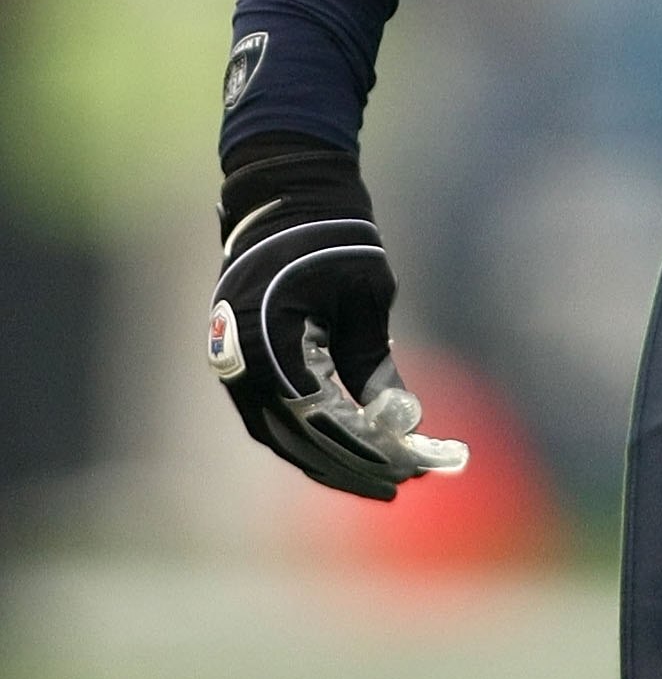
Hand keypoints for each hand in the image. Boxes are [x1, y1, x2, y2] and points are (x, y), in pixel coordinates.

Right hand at [210, 141, 468, 499]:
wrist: (288, 192)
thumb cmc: (335, 236)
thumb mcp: (366, 296)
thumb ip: (373, 362)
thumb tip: (401, 422)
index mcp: (270, 346)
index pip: (321, 420)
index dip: (366, 450)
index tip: (409, 469)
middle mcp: (242, 365)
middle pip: (298, 439)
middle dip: (352, 465)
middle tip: (401, 486)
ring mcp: (234, 367)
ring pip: (283, 435)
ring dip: (330, 458)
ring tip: (381, 477)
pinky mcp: (240, 363)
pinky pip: (275, 416)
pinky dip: (311, 436)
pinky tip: (348, 450)